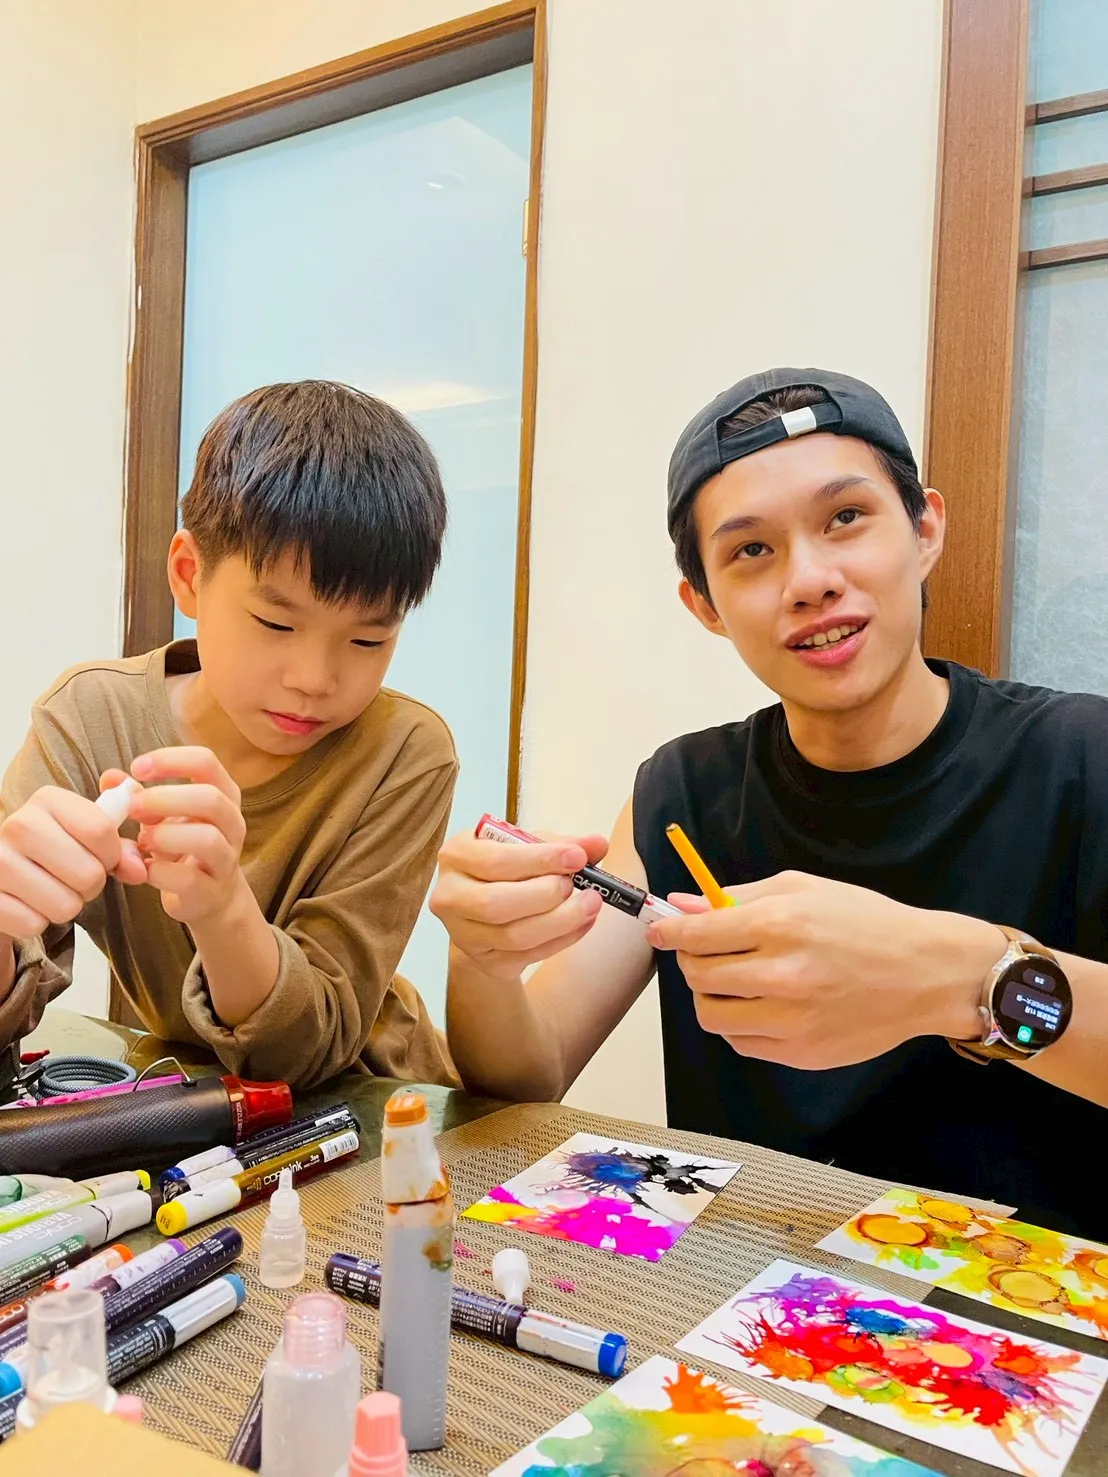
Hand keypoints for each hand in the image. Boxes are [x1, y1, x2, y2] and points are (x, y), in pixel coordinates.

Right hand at [0, 784, 146, 938]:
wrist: (3, 866)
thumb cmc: (53, 849)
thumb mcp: (89, 835)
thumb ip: (124, 848)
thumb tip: (138, 869)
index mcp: (48, 800)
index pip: (101, 830)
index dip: (111, 854)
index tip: (101, 856)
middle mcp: (18, 825)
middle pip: (88, 874)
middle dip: (91, 884)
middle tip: (74, 878)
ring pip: (65, 905)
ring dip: (67, 905)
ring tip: (52, 889)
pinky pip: (34, 924)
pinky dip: (38, 921)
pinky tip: (29, 902)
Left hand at [125, 748, 246, 924]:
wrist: (206, 896)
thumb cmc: (181, 847)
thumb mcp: (161, 817)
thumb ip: (138, 796)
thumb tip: (110, 778)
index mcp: (222, 793)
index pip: (206, 762)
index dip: (170, 760)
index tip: (136, 768)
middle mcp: (231, 822)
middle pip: (210, 798)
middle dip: (165, 798)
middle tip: (132, 807)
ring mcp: (227, 858)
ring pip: (207, 838)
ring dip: (166, 836)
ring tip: (142, 840)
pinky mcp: (212, 890)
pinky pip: (189, 878)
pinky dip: (159, 872)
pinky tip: (145, 869)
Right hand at [430, 827, 609, 979]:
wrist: (486, 908)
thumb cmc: (507, 868)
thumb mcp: (528, 845)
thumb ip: (562, 843)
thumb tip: (597, 844)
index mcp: (456, 856)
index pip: (495, 860)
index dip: (540, 859)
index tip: (578, 857)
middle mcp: (450, 897)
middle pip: (496, 904)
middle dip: (545, 896)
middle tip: (579, 885)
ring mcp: (463, 934)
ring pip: (512, 936)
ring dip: (560, 922)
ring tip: (590, 904)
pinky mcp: (485, 961)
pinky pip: (526, 956)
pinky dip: (561, 940)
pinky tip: (583, 923)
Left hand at [644, 870, 1001, 1068]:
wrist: (926, 972)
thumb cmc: (866, 922)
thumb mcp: (803, 888)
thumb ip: (737, 897)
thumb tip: (682, 903)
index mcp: (779, 923)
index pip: (697, 934)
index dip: (669, 932)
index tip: (660, 930)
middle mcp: (782, 973)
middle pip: (697, 976)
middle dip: (692, 960)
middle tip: (707, 951)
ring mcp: (791, 1018)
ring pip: (712, 1014)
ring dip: (712, 995)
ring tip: (735, 980)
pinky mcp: (801, 1051)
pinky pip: (741, 1041)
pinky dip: (740, 1023)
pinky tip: (762, 1004)